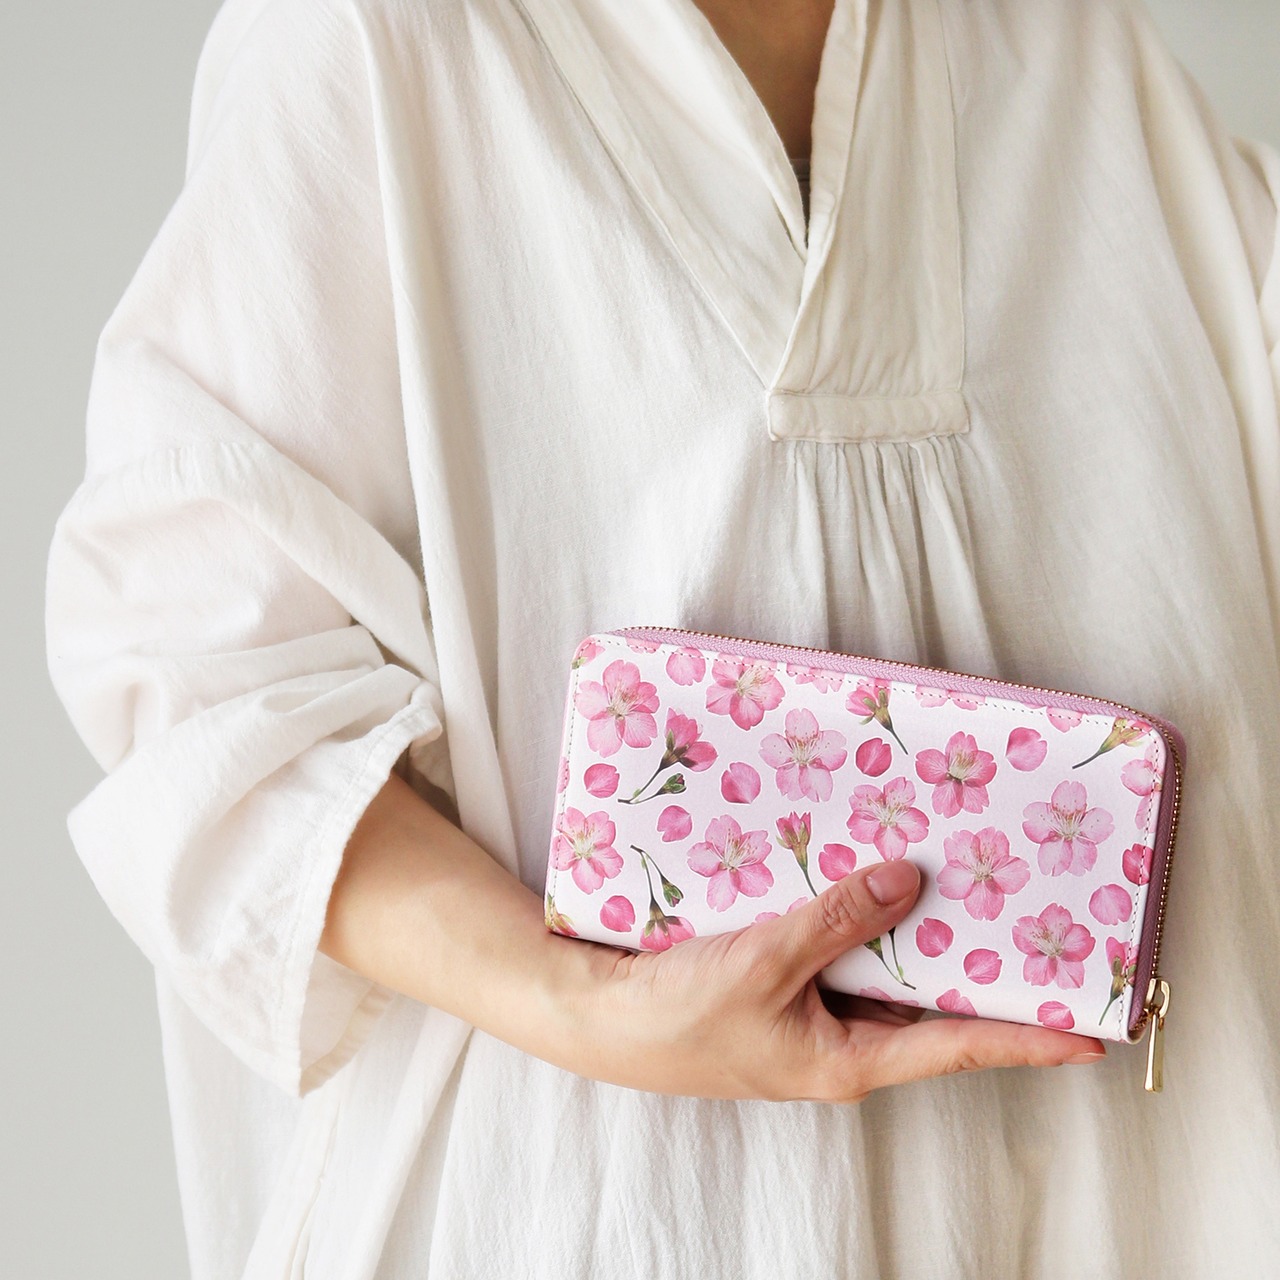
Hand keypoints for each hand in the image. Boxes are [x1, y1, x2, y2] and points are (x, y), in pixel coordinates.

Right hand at [560, 859, 1105, 1102]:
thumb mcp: (765, 966)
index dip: (1025, 1038)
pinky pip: (836, 946)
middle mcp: (838, 1039)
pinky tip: (867, 873)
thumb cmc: (676, 1019)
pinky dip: (857, 914)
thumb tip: (908, 881)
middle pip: (926, 1004)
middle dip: (977, 970)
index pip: (956, 1047)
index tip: (1088, 1033)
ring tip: (962, 887)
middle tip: (1034, 932)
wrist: (595, 1015)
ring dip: (913, 930)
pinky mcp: (777, 980)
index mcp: (847, 1060)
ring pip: (880, 969)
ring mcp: (807, 1011)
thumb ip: (838, 921)